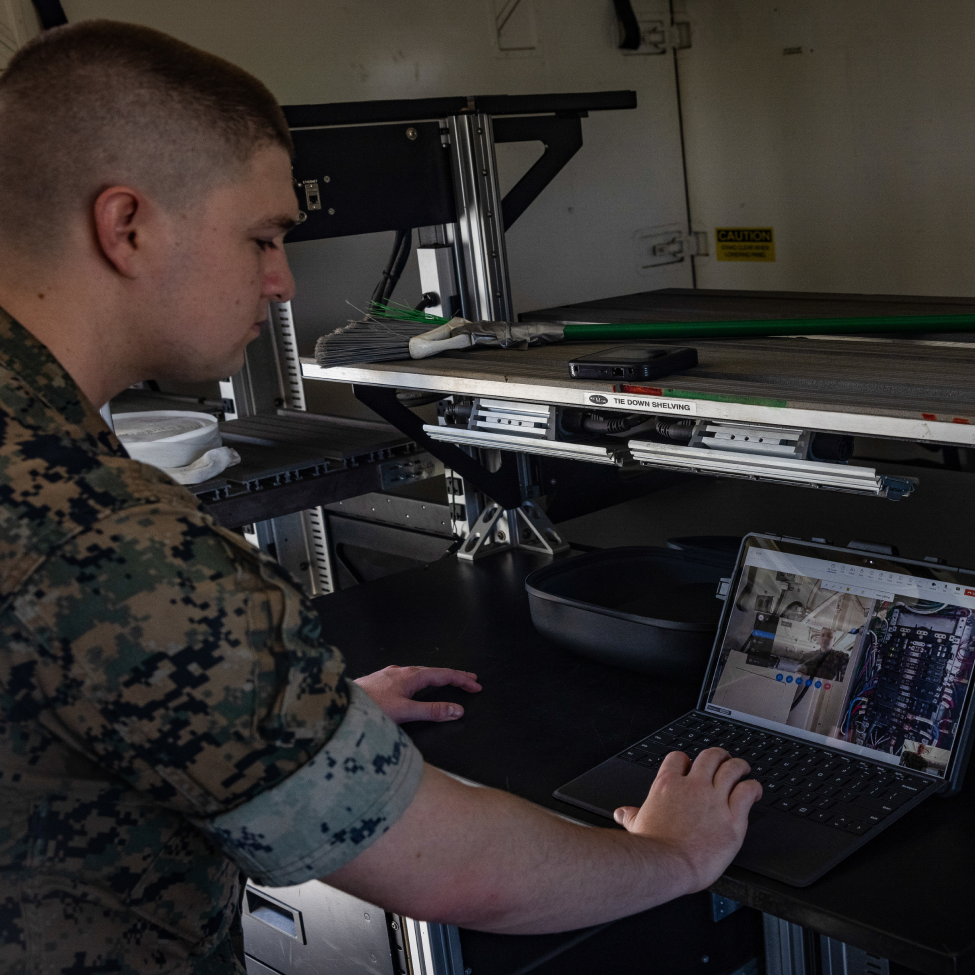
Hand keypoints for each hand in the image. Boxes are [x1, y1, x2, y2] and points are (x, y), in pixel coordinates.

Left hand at [354, 665, 481, 723]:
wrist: (338, 706)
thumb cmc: (369, 709)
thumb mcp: (404, 712)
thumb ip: (432, 712)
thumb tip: (457, 710)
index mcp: (410, 676)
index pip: (444, 675)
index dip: (462, 680)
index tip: (476, 686)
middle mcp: (400, 671)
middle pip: (433, 672)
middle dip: (453, 677)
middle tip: (470, 680)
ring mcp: (389, 675)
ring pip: (419, 674)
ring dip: (436, 678)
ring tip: (447, 682)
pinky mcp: (379, 681)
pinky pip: (407, 678)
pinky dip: (421, 681)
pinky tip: (414, 687)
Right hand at [613, 748, 761, 891]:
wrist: (668, 865)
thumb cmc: (653, 849)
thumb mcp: (638, 826)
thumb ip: (632, 816)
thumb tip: (623, 814)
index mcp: (668, 785)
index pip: (679, 758)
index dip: (686, 761)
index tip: (690, 768)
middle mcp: (693, 787)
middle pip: (710, 756)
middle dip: (718, 756)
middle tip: (723, 760)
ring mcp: (714, 800)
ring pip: (732, 769)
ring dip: (739, 766)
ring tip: (742, 768)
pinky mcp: (733, 818)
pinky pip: (747, 792)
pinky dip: (753, 787)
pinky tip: (754, 790)